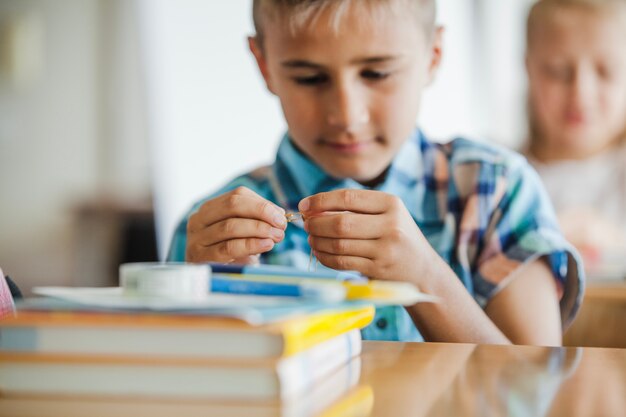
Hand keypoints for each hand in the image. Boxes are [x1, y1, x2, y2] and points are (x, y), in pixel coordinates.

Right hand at [186, 186, 286, 262]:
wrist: (216, 279)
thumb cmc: (232, 252)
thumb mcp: (242, 232)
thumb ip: (257, 219)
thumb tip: (279, 213)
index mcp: (210, 208)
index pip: (238, 195)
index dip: (262, 203)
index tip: (281, 215)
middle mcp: (199, 220)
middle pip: (233, 205)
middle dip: (261, 212)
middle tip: (281, 224)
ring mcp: (197, 238)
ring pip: (231, 226)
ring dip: (259, 229)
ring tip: (277, 236)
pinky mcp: (201, 257)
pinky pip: (229, 247)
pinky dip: (251, 244)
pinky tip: (266, 245)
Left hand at [298, 189, 433, 283]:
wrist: (422, 269)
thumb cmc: (396, 236)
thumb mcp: (386, 214)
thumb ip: (355, 207)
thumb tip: (312, 208)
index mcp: (391, 203)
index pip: (347, 197)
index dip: (320, 201)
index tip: (303, 205)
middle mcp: (391, 225)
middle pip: (340, 223)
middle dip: (316, 224)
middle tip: (306, 225)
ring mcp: (385, 249)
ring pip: (338, 244)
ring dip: (318, 241)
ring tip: (311, 239)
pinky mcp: (378, 269)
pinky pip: (342, 262)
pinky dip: (325, 257)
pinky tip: (320, 252)